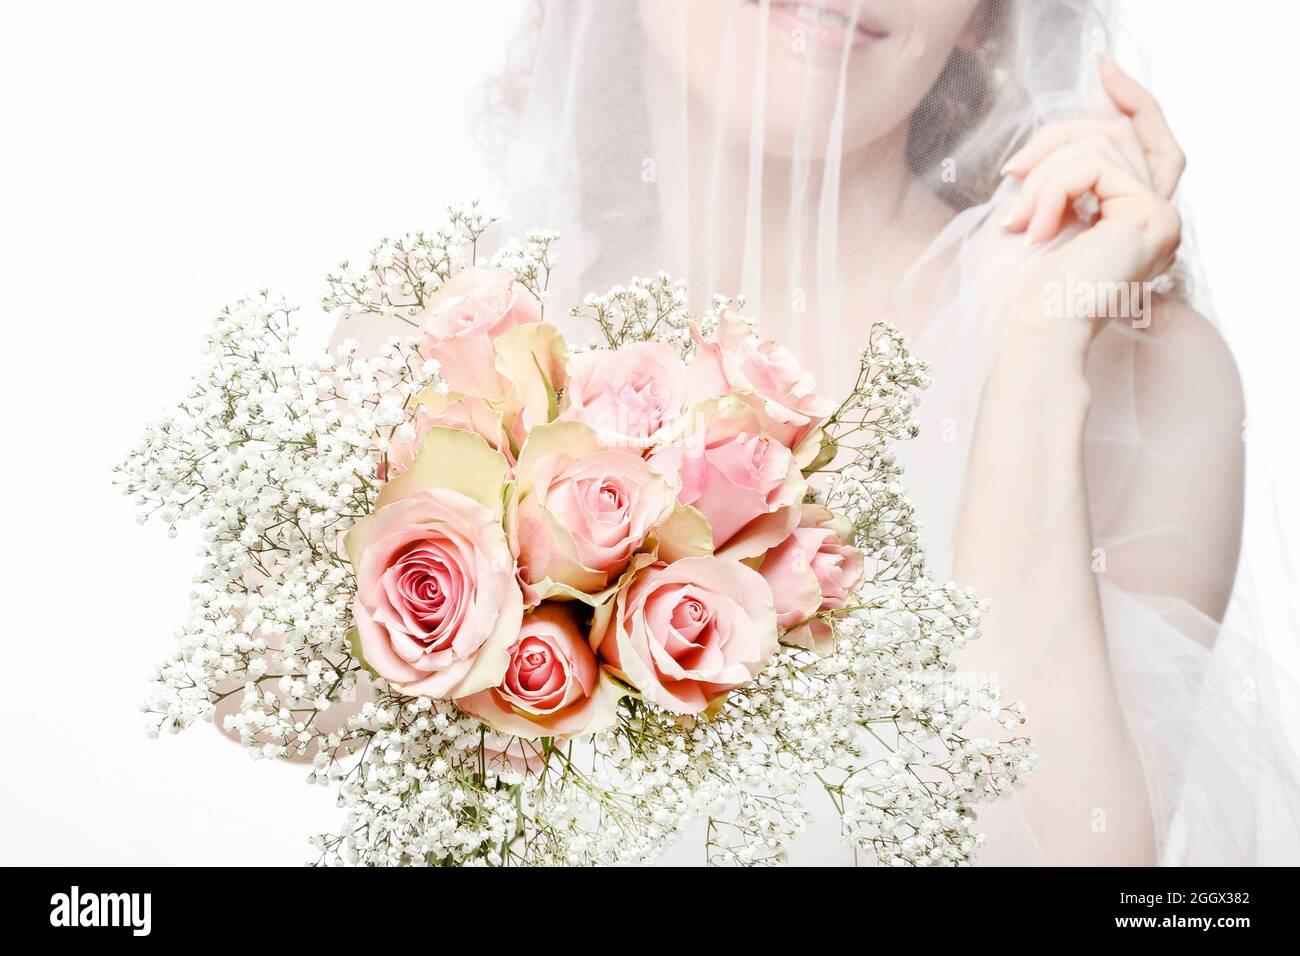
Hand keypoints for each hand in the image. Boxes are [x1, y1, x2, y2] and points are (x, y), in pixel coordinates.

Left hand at [1001, 57, 1184, 352]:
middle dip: (1057, 138)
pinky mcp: (1149, 217)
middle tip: (1011, 171)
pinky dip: (1052, 189)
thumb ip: (1062, 177)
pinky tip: (1034, 227)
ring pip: (1100, 144)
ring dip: (1042, 176)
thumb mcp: (1042, 218)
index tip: (1103, 70)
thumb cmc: (1029, 296)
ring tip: (1015, 221)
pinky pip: (1094, 165)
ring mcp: (1161, 217)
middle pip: (1119, 132)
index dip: (1131, 101)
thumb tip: (1052, 140)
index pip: (1149, 141)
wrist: (1035, 339)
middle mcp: (1160, 217)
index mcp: (1138, 219)